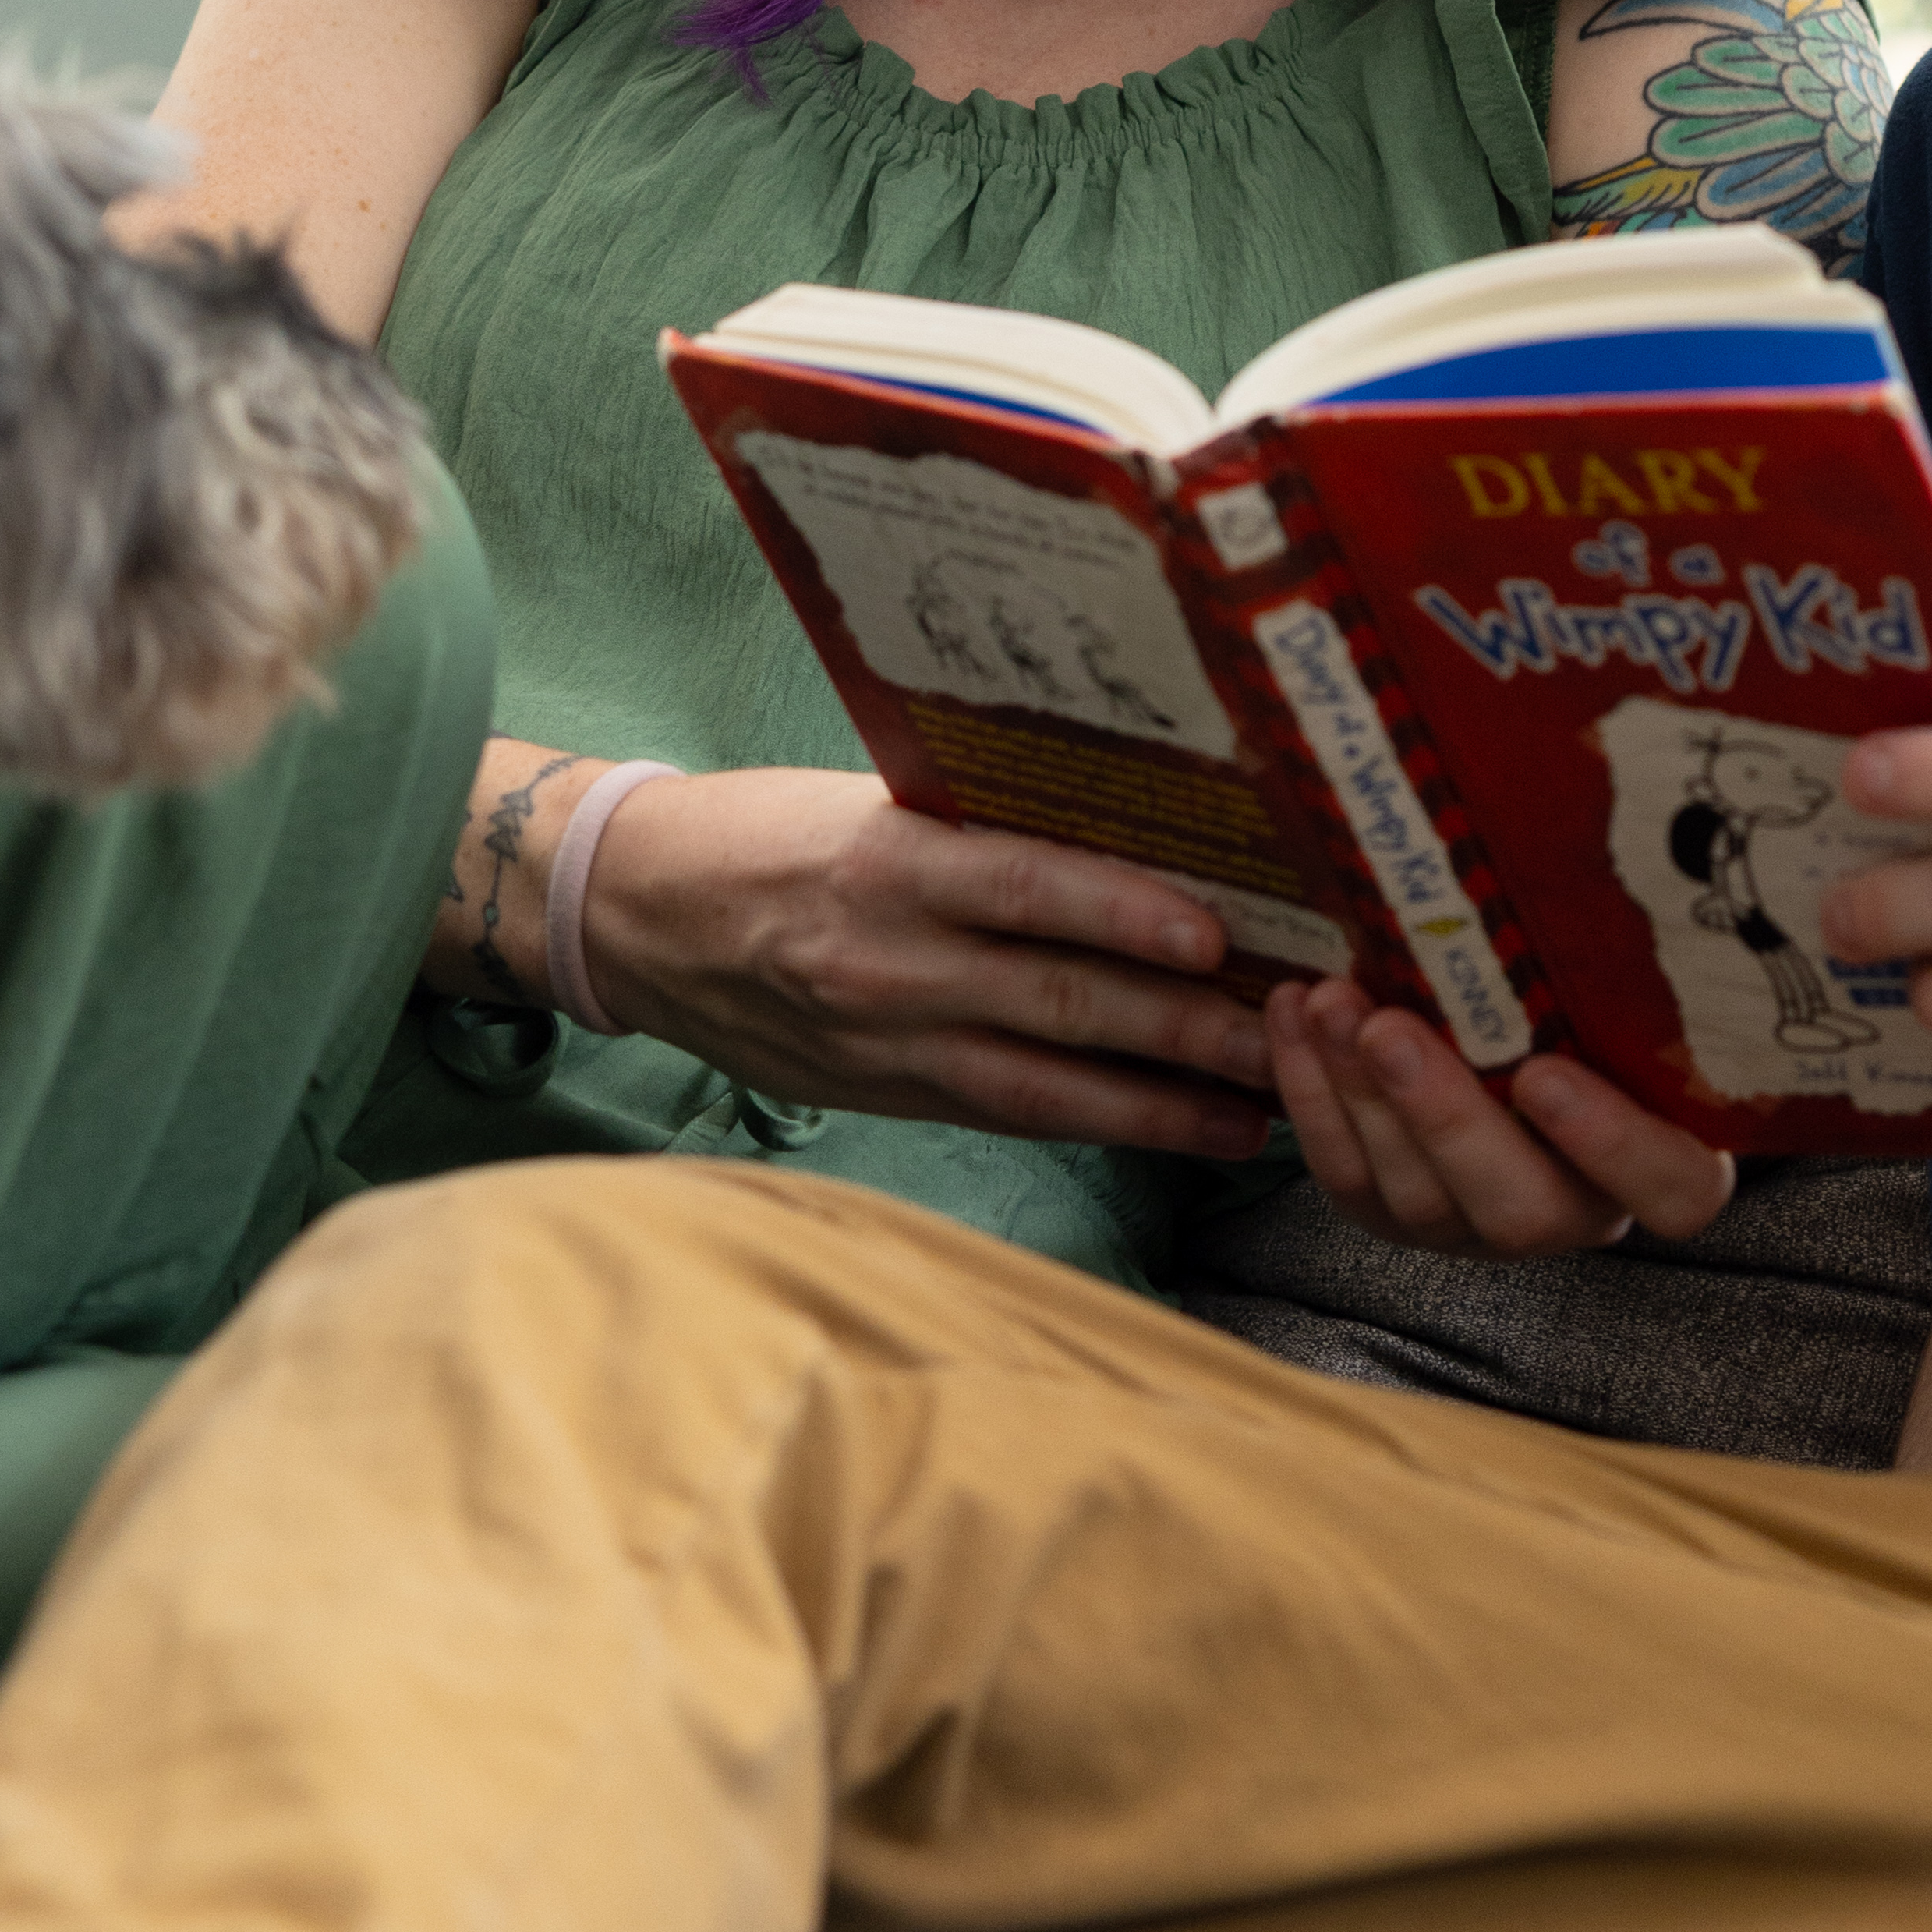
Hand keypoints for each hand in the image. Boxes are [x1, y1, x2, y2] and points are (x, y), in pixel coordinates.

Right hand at [580, 766, 1280, 1152]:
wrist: (639, 914)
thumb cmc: (769, 833)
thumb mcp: (868, 803)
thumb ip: (981, 826)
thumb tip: (1131, 830)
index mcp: (887, 865)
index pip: (1023, 889)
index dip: (1123, 916)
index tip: (1217, 936)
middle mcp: (889, 963)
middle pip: (1059, 1002)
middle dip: (1186, 1027)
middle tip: (1292, 1036)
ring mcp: (887, 1042)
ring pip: (1048, 1084)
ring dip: (1166, 1104)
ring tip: (1264, 1114)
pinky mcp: (886, 1094)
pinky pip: (1011, 1112)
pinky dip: (1104, 1122)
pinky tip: (1181, 1128)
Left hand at [1266, 978, 1738, 1254]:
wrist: (1512, 1022)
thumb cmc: (1594, 997)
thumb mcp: (1627, 982)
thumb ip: (1628, 960)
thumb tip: (1636, 848)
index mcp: (1663, 1166)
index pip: (1670, 1191)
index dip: (1612, 1146)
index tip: (1545, 1073)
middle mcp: (1576, 1213)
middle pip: (1520, 1209)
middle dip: (1443, 1118)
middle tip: (1389, 1029)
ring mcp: (1478, 1227)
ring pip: (1417, 1197)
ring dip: (1361, 1097)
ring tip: (1328, 1003)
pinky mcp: (1397, 1217)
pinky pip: (1347, 1178)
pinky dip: (1312, 1096)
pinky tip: (1293, 1014)